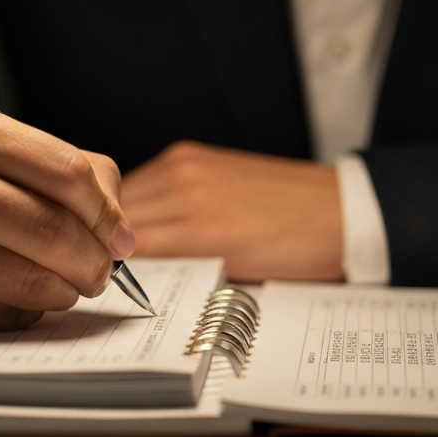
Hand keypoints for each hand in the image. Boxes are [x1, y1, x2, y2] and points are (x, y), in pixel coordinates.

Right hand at [0, 105, 132, 331]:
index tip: (120, 236)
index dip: (108, 214)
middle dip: (95, 263)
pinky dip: (22, 313)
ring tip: (58, 283)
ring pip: (34, 285)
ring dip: (63, 293)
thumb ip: (56, 171)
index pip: (69, 174)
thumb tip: (122, 229)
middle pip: (57, 233)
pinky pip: (2, 317)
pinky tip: (6, 292)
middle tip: (99, 270)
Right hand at [121, 141, 341, 281]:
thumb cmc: (298, 255)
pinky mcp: (189, 153)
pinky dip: (136, 197)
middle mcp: (186, 189)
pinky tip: (141, 216)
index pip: (127, 251)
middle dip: (105, 242)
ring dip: (114, 217)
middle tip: (98, 264)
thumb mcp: (238, 281)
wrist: (339, 213)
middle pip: (116, 219)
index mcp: (200, 229)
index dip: (110, 269)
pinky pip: (145, 177)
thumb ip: (184, 274)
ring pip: (124, 195)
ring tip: (111, 241)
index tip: (102, 283)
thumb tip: (141, 277)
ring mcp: (186, 166)